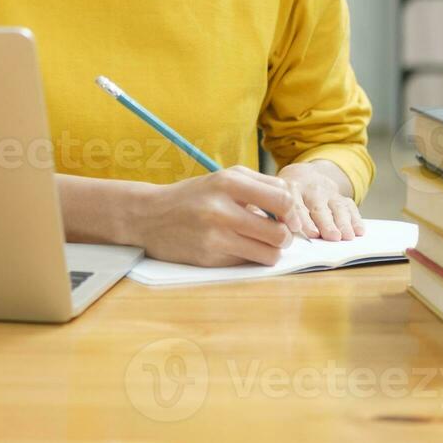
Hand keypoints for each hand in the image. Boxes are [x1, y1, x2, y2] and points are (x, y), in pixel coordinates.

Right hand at [128, 165, 296, 267]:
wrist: (148, 216)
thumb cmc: (194, 197)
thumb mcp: (223, 179)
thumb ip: (260, 187)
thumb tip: (294, 210)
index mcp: (228, 181)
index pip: (283, 200)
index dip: (293, 212)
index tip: (288, 218)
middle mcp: (221, 208)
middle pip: (280, 232)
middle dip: (285, 236)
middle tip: (276, 234)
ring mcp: (214, 235)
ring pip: (269, 253)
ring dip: (270, 251)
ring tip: (258, 243)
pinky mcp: (209, 258)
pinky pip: (247, 263)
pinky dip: (248, 258)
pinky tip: (234, 247)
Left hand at [277, 161, 363, 240]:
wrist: (302, 174)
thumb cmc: (286, 193)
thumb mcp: (277, 196)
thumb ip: (277, 212)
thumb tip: (280, 232)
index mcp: (291, 189)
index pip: (297, 205)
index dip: (303, 219)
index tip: (309, 233)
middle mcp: (311, 190)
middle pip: (319, 208)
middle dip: (326, 223)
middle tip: (332, 236)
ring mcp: (328, 192)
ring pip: (337, 207)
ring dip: (343, 223)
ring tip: (347, 237)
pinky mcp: (340, 196)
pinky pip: (350, 207)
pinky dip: (356, 219)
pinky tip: (359, 231)